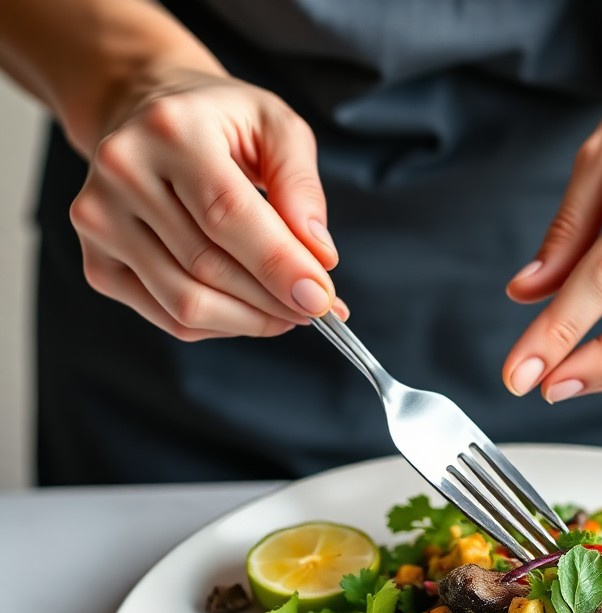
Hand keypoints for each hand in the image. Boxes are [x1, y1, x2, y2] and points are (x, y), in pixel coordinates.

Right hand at [69, 70, 343, 340]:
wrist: (147, 116)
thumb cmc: (221, 125)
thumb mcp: (276, 127)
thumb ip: (301, 186)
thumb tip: (319, 256)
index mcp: (171, 129)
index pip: (228, 215)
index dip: (279, 265)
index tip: (321, 299)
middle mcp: (123, 171)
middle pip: (208, 267)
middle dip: (274, 300)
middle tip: (317, 308)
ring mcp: (100, 220)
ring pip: (186, 303)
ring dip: (251, 320)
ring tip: (288, 311)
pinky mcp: (97, 262)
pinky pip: (169, 318)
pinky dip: (221, 325)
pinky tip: (248, 308)